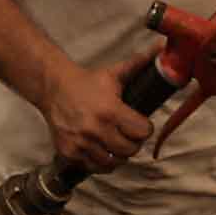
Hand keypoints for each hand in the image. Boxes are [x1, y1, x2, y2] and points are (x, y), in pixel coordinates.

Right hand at [40, 49, 159, 174]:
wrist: (53, 88)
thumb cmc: (86, 82)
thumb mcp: (114, 73)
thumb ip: (140, 63)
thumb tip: (162, 47)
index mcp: (110, 110)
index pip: (142, 132)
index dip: (145, 128)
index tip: (141, 124)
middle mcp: (95, 129)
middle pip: (130, 150)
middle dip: (133, 143)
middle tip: (129, 135)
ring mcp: (81, 143)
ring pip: (113, 162)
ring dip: (118, 155)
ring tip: (115, 144)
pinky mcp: (69, 152)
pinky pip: (94, 167)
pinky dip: (101, 163)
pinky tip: (101, 151)